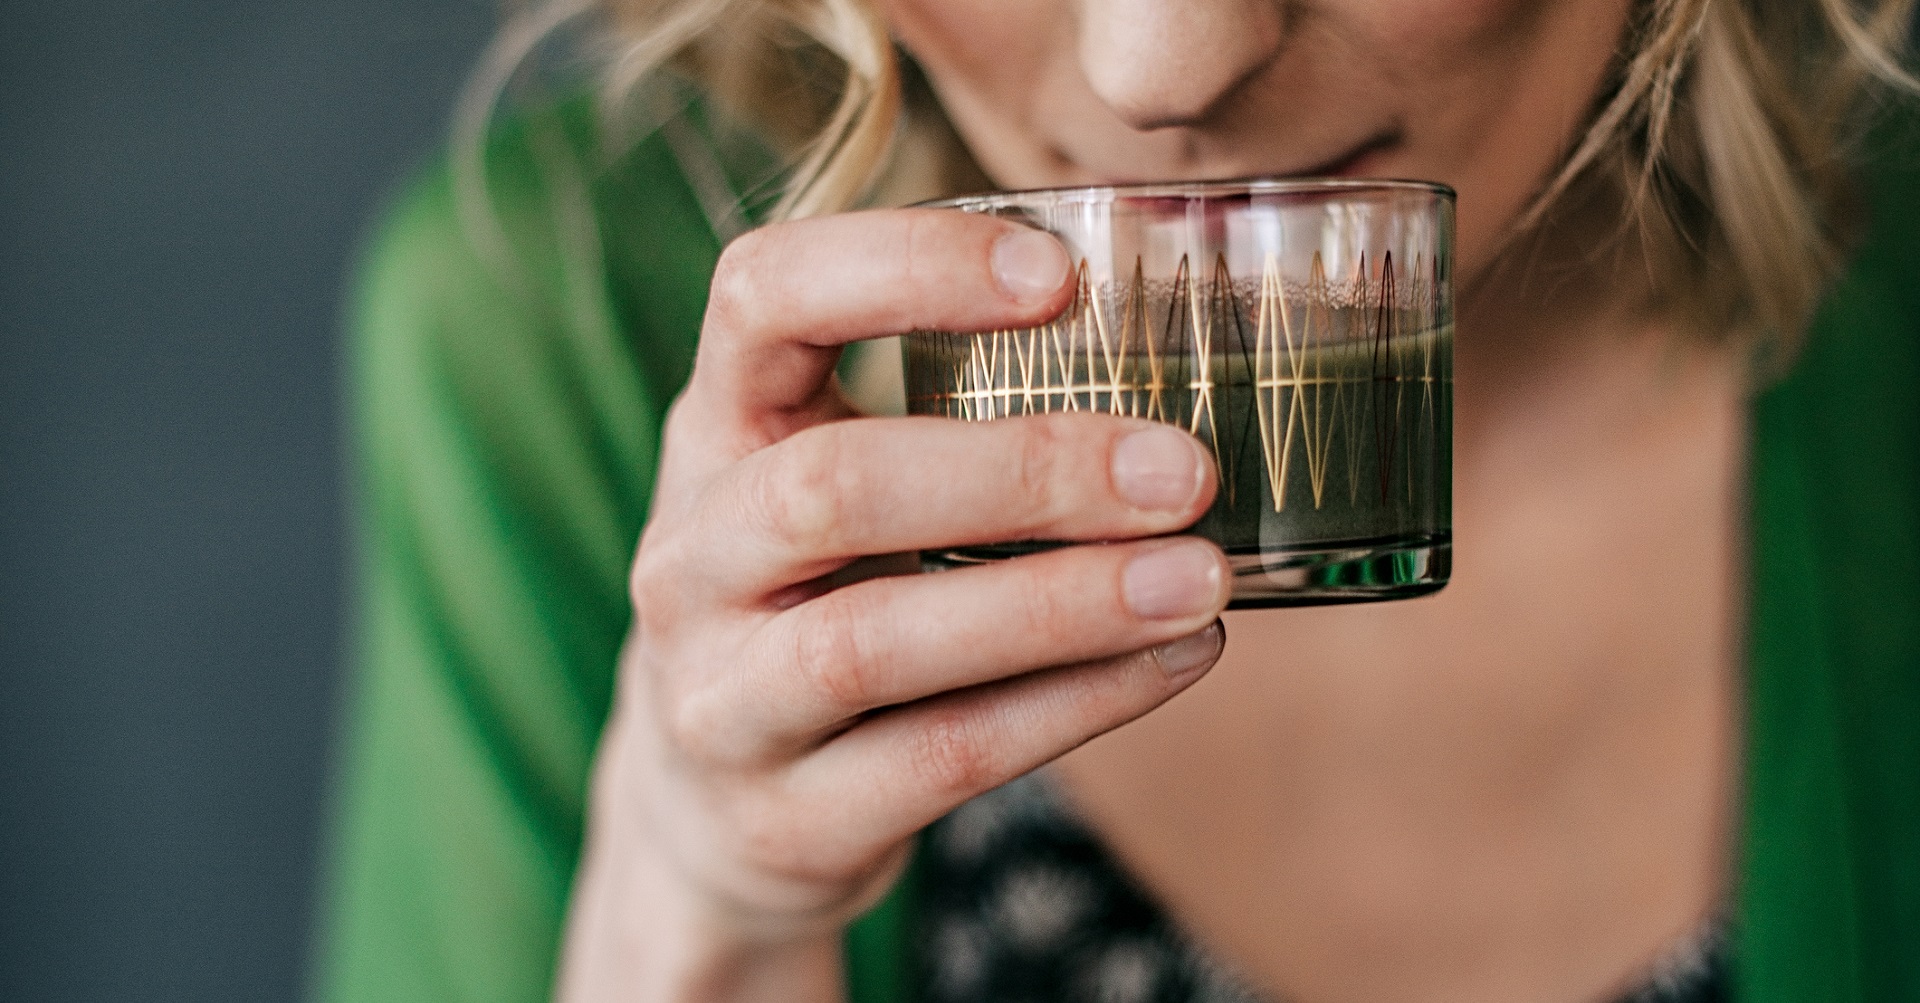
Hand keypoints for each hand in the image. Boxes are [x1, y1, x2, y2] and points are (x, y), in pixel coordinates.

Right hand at [558, 209, 1229, 1001]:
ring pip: (876, 640)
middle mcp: (691, 557)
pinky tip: (1178, 658)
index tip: (1060, 274)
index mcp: (717, 430)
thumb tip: (1176, 362)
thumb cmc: (816, 600)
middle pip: (830, 486)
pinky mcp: (784, 817)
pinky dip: (1076, 704)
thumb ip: (944, 415)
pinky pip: (942, 755)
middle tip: (1183, 469)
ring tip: (1202, 578)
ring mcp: (719, 698)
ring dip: (1060, 604)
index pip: (761, 297)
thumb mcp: (830, 480)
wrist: (711, 810)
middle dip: (1021, 471)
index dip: (902, 266)